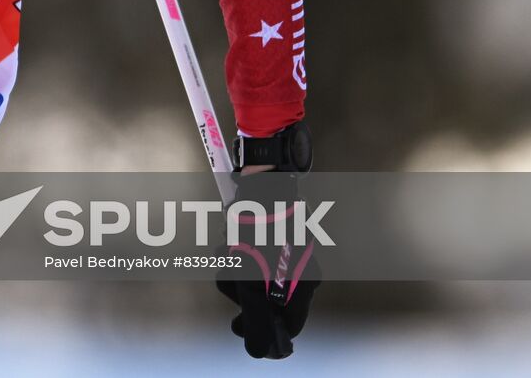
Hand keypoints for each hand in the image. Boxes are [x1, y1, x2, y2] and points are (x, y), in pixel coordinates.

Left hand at [214, 170, 320, 358]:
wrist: (263, 179)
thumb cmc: (258, 226)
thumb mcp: (250, 275)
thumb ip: (254, 313)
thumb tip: (256, 351)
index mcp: (303, 284)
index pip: (289, 325)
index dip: (263, 330)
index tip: (238, 326)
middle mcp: (301, 270)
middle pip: (266, 298)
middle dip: (240, 288)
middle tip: (229, 270)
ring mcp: (288, 252)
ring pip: (253, 275)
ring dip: (233, 265)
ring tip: (227, 246)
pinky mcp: (273, 236)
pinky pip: (252, 255)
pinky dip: (237, 250)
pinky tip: (229, 236)